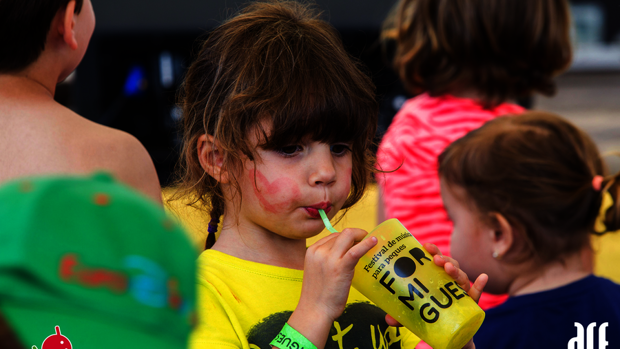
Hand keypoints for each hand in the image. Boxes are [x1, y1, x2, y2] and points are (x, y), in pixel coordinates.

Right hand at [285, 228, 377, 348]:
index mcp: (312, 251)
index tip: (356, 241)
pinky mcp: (340, 267)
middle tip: (366, 240)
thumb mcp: (318, 271)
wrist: (315, 311)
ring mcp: (329, 258)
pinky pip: (355, 250)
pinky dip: (366, 243)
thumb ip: (328, 260)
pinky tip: (374, 241)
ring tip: (371, 241)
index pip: (333, 236)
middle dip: (356, 234)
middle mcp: (319, 251)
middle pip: (342, 234)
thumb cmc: (318, 295)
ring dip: (362, 236)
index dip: (347, 237)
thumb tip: (347, 254)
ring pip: (348, 236)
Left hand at [385, 243, 486, 348]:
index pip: (437, 261)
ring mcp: (462, 292)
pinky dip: (480, 285)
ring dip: (456, 270)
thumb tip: (387, 319)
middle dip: (444, 259)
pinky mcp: (471, 305)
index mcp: (438, 279)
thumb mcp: (414, 316)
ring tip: (448, 268)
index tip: (425, 246)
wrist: (448, 337)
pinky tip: (483, 277)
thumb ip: (401, 316)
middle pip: (450, 265)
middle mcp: (451, 283)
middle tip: (436, 260)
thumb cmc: (431, 318)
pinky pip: (477, 294)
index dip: (433, 251)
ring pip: (462, 277)